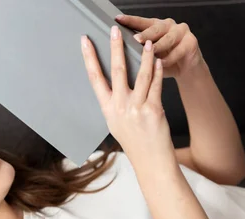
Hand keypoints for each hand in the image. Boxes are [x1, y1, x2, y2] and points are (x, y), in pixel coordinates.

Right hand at [80, 25, 172, 157]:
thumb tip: (116, 81)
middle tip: (115, 31)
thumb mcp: (117, 123)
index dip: (89, 58)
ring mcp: (137, 109)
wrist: (151, 161)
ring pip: (140, 74)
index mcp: (108, 110)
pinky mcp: (153, 110)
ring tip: (146, 42)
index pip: (95, 78)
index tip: (85, 41)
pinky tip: (159, 61)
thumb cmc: (135, 143)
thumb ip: (116, 103)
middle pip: (116, 71)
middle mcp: (120, 108)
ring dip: (144, 56)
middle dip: (115, 48)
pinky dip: (158, 71)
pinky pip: (156, 85)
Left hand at [115, 14, 203, 78]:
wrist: (186, 69)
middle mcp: (168, 26)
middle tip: (135, 39)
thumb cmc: (166, 61)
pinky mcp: (191, 42)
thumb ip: (141, 52)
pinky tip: (161, 63)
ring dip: (158, 46)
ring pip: (167, 39)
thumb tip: (122, 55)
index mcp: (156, 26)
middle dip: (145, 34)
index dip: (130, 20)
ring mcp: (180, 32)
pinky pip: (178, 51)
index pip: (141, 22)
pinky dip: (169, 58)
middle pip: (155, 28)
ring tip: (149, 52)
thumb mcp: (151, 56)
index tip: (118, 19)